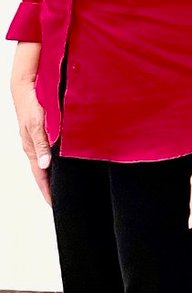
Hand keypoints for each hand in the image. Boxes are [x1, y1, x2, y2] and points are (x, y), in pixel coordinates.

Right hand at [12, 76, 50, 204]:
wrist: (25, 87)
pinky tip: (62, 163)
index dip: (47, 190)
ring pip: (45, 162)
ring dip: (53, 174)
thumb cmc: (32, 105)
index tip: (55, 204)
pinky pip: (47, 152)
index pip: (40, 175)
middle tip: (62, 199)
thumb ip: (42, 145)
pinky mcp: (40, 133)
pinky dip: (54, 161)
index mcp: (32, 148)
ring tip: (64, 185)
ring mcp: (36, 140)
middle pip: (43, 172)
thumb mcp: (37, 124)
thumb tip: (44, 166)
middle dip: (50, 186)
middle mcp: (34, 147)